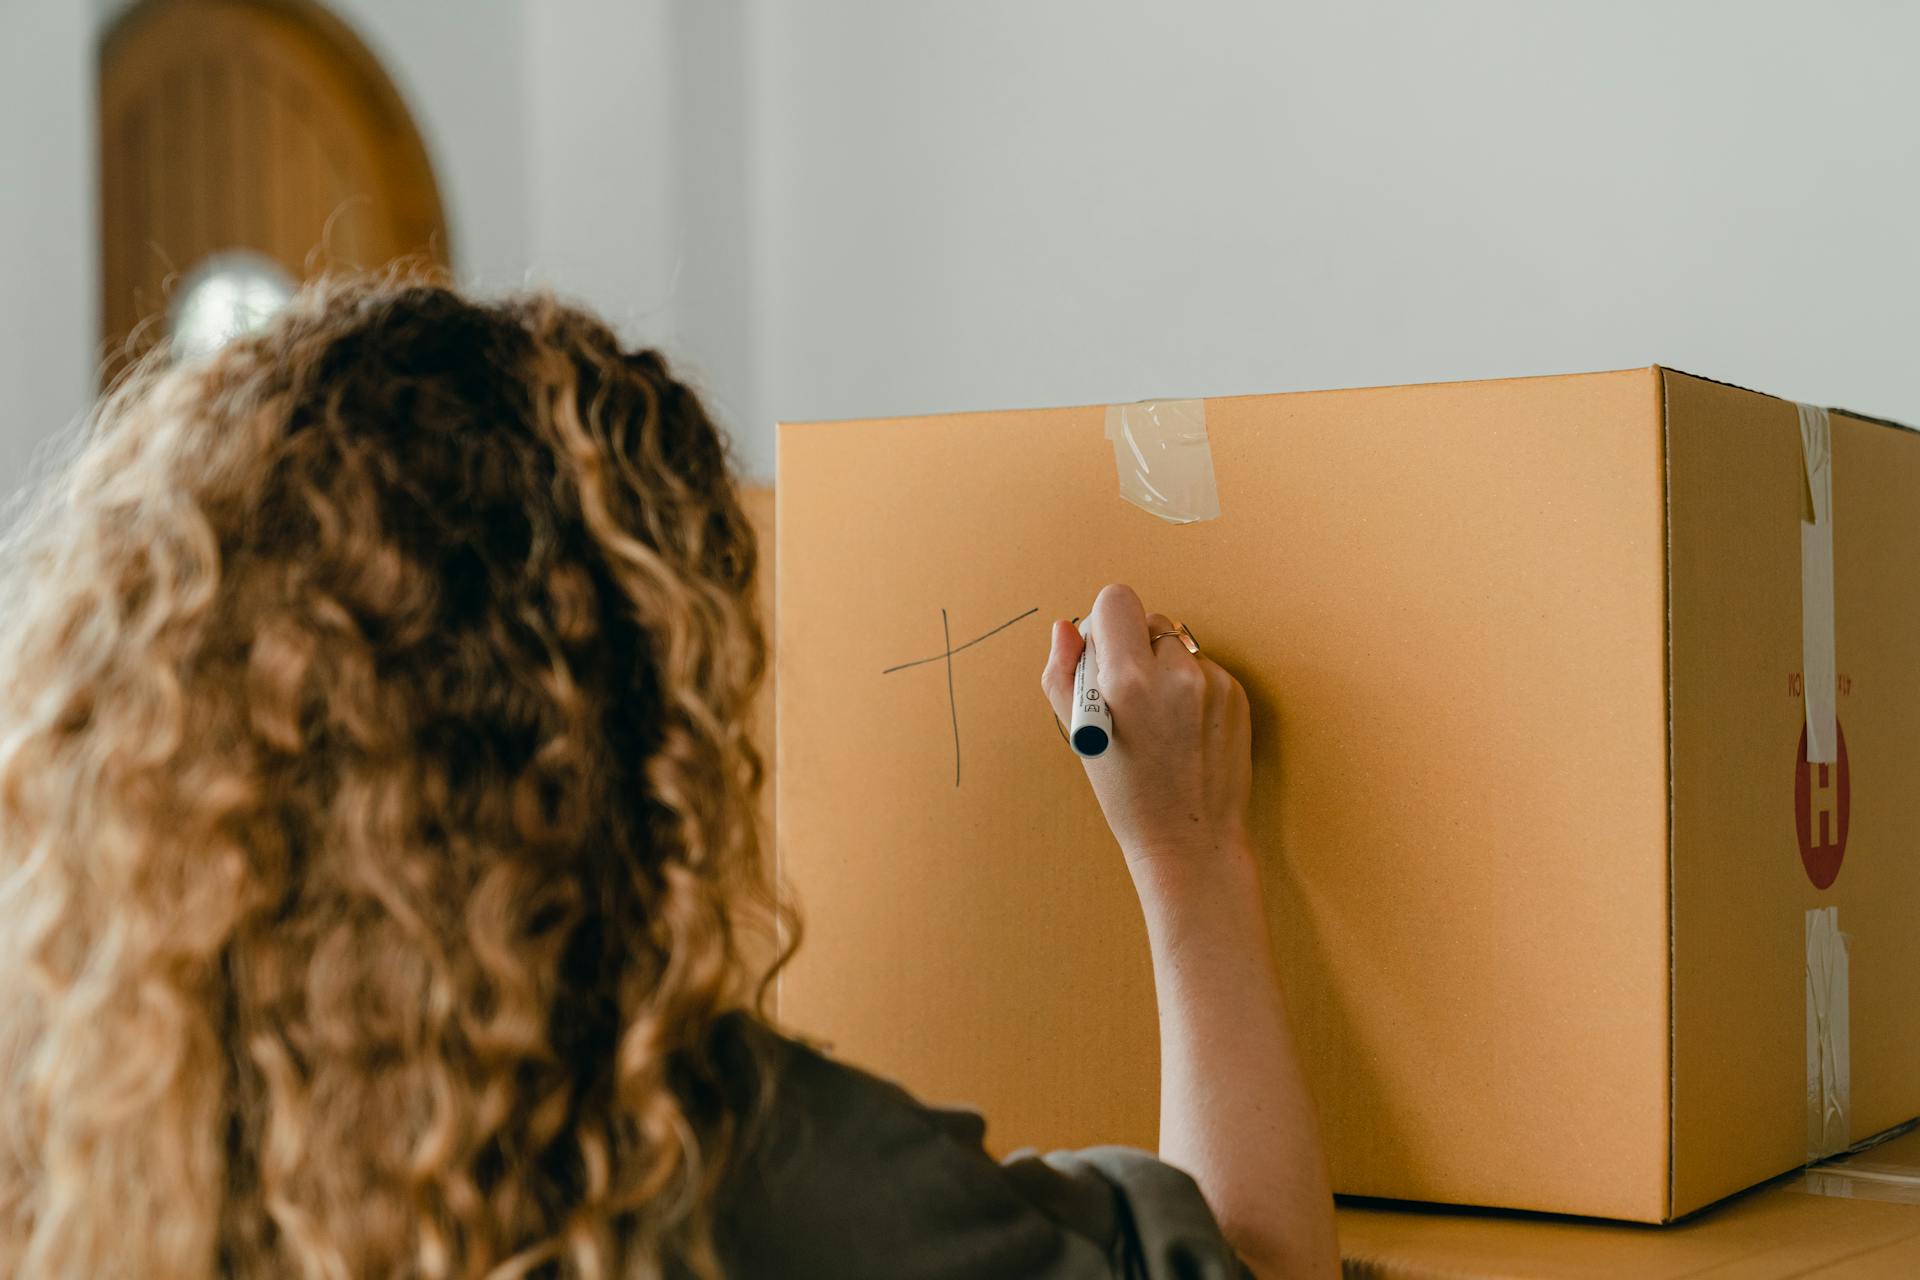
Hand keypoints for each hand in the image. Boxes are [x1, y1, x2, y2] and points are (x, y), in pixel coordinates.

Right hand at [1040, 583, 1252, 872]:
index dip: (1105, 623)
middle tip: (1128, 694)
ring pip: (1178, 644)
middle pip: (1149, 619)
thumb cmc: (1127, 794)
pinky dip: (1190, 688)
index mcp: (1128, 680)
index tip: (1104, 654)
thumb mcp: (1080, 735)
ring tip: (1159, 717)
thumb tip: (1066, 627)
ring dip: (1164, 666)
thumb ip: (1063, 672)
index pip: (1117, 600)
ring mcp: (1213, 683)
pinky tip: (1185, 728)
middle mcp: (1175, 674)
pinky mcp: (1237, 694)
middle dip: (1134, 646)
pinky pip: (1203, 668)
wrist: (1190, 840)